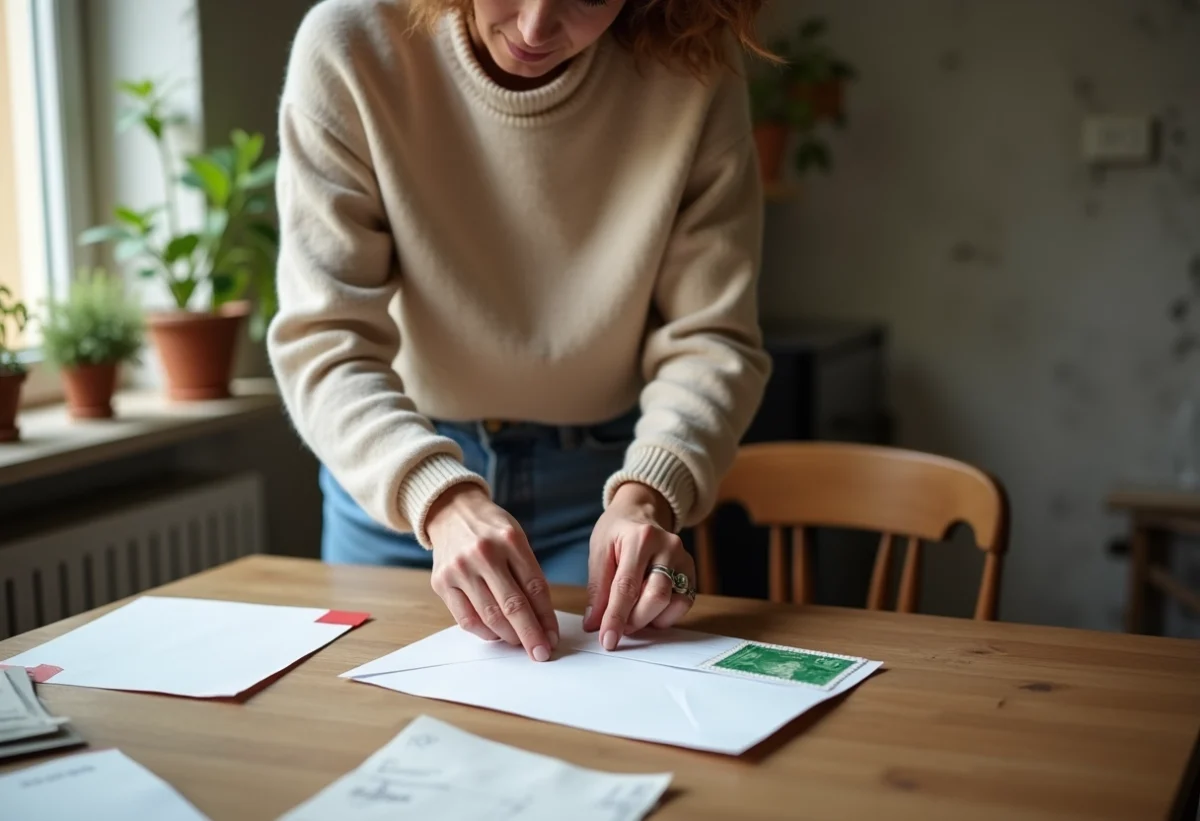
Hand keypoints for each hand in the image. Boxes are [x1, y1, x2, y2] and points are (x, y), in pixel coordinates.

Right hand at [427, 484, 558, 661]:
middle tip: (541, 652)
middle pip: (513, 605)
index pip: (535, 587)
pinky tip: (496, 634)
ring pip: (490, 616)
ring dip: (509, 636)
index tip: (553, 637)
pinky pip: (466, 619)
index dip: (546, 617)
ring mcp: (459, 568)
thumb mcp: (515, 539)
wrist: (451, 511)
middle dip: (530, 635)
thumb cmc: (490, 529)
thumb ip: (527, 574)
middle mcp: (483, 553)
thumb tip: (541, 620)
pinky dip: (485, 632)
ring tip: (520, 643)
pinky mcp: (441, 582)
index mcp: (510, 540)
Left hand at [584, 483, 695, 650]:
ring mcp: (684, 558)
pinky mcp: (691, 571)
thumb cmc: (617, 531)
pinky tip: (649, 611)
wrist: (641, 512)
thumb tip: (594, 624)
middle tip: (618, 627)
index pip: (627, 586)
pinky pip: (684, 603)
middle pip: (656, 597)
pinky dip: (665, 616)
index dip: (616, 617)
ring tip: (632, 616)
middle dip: (634, 620)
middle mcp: (668, 546)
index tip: (607, 640)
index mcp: (641, 537)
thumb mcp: (599, 551)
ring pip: (673, 603)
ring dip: (650, 620)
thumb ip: (597, 588)